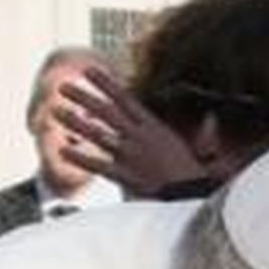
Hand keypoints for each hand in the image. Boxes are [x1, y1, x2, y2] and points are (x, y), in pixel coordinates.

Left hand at [54, 66, 209, 196]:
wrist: (195, 197)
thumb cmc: (196, 175)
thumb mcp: (197, 148)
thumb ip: (201, 133)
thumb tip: (212, 119)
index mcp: (155, 127)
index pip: (126, 100)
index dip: (106, 84)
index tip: (90, 71)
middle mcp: (140, 137)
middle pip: (107, 112)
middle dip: (84, 97)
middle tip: (64, 85)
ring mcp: (132, 156)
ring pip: (99, 135)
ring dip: (76, 122)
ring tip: (56, 111)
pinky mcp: (127, 176)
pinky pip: (99, 165)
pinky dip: (81, 157)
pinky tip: (63, 150)